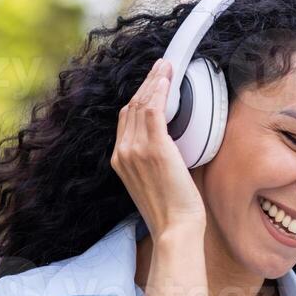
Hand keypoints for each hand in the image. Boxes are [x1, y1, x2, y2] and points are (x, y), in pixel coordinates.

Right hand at [110, 57, 207, 236]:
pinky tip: (167, 79)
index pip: (125, 119)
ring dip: (155, 81)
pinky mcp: (154, 148)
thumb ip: (152, 160)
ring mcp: (135, 149)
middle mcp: (122, 152)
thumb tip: (168, 145)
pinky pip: (153, 109)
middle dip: (146, 83)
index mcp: (120, 160)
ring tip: (166, 66)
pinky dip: (160, 90)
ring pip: (141, 103)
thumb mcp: (153, 182)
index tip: (151, 85)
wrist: (174, 228)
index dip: (138, 98)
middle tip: (160, 67)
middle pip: (130, 107)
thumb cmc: (171, 210)